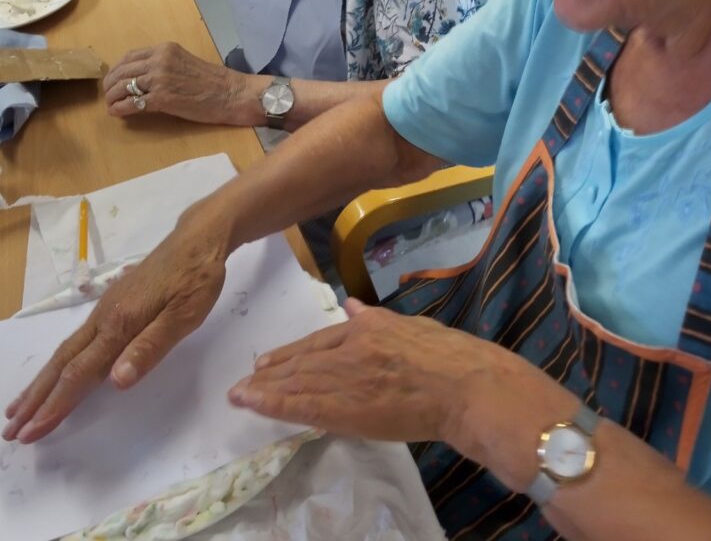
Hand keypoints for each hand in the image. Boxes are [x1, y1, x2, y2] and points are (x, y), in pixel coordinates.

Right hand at [2, 208, 228, 443]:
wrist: (198, 238)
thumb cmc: (196, 279)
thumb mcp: (184, 316)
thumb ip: (150, 348)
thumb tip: (116, 382)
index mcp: (119, 324)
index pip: (80, 372)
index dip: (55, 404)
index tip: (30, 433)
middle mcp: (104, 317)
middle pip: (62, 363)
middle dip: (36, 399)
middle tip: (11, 431)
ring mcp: (106, 309)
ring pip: (66, 351)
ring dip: (42, 382)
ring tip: (19, 407)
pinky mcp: (113, 303)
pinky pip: (78, 340)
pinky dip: (59, 363)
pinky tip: (57, 370)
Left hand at [103, 42, 263, 124]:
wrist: (231, 94)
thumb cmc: (214, 82)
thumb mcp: (185, 63)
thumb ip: (164, 65)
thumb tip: (144, 78)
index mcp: (165, 49)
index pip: (130, 56)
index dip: (118, 69)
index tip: (115, 79)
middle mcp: (159, 60)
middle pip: (122, 71)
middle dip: (111, 84)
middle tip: (108, 94)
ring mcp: (159, 79)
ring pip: (123, 86)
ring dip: (112, 97)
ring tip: (111, 104)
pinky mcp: (161, 98)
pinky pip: (131, 103)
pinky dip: (120, 108)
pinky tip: (116, 113)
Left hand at [229, 299, 568, 491]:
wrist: (466, 384)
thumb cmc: (450, 356)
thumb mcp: (410, 325)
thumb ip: (376, 319)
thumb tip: (352, 305)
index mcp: (368, 327)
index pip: (321, 341)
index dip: (292, 353)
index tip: (269, 361)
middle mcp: (352, 348)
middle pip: (304, 361)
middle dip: (272, 372)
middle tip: (246, 381)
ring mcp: (348, 378)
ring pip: (298, 383)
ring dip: (266, 389)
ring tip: (241, 395)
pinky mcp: (349, 407)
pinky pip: (305, 407)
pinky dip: (277, 405)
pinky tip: (257, 405)